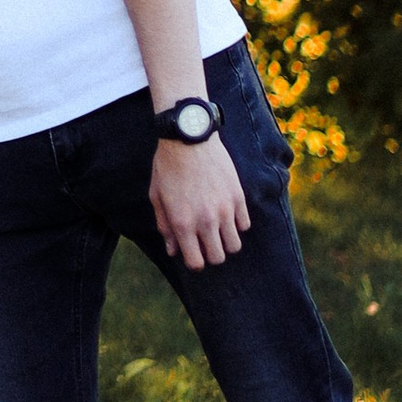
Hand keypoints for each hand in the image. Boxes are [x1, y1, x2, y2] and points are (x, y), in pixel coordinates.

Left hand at [151, 134, 248, 271]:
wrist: (188, 138)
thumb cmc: (167, 167)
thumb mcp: (157, 197)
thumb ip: (165, 226)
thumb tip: (173, 250)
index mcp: (183, 223)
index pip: (196, 262)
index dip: (194, 261)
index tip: (192, 253)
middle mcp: (206, 221)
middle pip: (218, 257)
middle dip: (210, 254)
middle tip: (205, 242)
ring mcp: (225, 210)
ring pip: (234, 245)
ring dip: (226, 241)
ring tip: (218, 230)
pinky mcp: (238, 197)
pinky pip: (244, 225)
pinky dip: (237, 224)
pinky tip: (227, 214)